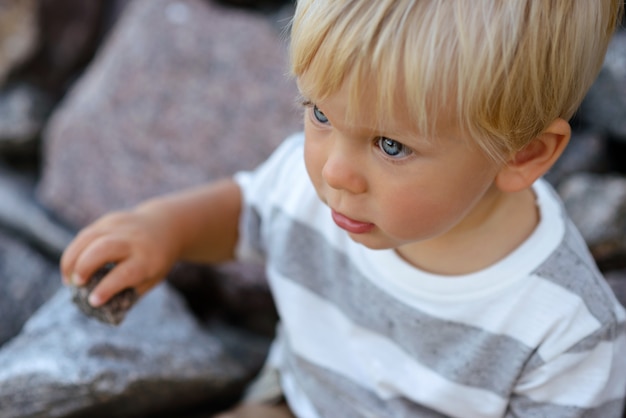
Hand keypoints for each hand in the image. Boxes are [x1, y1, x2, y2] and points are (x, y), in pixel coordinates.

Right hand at [60, 207, 179, 306]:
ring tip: (68, 279)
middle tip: (76, 284)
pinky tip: (72, 266)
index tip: (93, 301)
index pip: (125, 273)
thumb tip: (98, 308)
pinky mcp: (110, 220)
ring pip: (89, 237)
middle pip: (104, 248)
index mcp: (147, 259)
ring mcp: (121, 227)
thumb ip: (128, 292)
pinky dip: (75, 251)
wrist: (167, 227)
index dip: (107, 288)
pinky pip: (86, 234)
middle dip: (85, 267)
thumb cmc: (156, 261)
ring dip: (72, 259)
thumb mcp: (151, 278)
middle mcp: (134, 240)